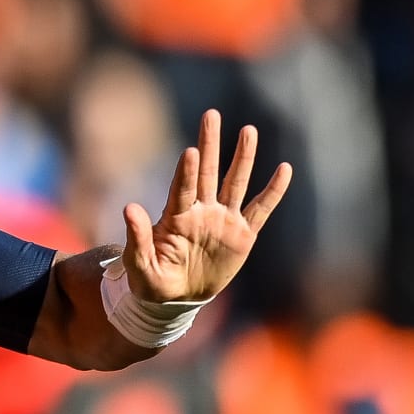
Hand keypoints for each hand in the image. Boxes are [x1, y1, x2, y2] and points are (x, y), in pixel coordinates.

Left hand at [122, 109, 291, 304]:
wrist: (175, 299)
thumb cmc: (151, 281)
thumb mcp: (140, 265)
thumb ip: (137, 238)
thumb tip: (129, 206)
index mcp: (176, 217)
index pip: (182, 189)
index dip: (187, 171)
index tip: (190, 151)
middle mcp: (201, 212)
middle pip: (208, 173)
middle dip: (211, 144)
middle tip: (210, 114)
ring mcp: (223, 221)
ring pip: (236, 183)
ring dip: (243, 158)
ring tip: (247, 130)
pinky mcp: (242, 235)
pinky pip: (261, 209)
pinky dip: (273, 191)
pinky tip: (284, 169)